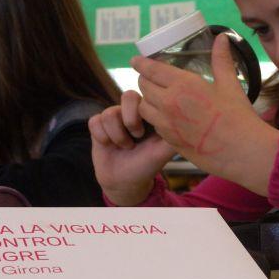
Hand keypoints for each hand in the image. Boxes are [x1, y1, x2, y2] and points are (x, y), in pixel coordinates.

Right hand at [88, 90, 176, 205]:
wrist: (126, 182)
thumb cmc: (146, 165)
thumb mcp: (163, 153)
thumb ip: (173, 137)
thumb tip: (183, 123)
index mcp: (149, 113)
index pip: (148, 96)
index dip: (146, 113)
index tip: (149, 133)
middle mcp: (131, 111)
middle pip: (128, 95)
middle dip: (130, 120)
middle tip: (137, 136)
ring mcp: (114, 117)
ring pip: (109, 113)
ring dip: (117, 135)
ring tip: (125, 146)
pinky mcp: (98, 125)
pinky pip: (95, 121)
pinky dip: (102, 136)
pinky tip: (109, 145)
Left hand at [131, 33, 278, 194]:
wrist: (240, 151)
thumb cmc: (237, 116)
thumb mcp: (230, 84)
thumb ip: (221, 59)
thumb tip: (222, 38)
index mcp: (182, 85)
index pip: (152, 69)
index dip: (141, 63)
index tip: (135, 60)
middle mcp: (169, 103)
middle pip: (143, 86)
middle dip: (144, 80)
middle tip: (150, 78)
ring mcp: (167, 123)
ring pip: (143, 107)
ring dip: (147, 100)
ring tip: (155, 97)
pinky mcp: (169, 140)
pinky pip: (153, 124)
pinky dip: (154, 118)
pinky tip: (165, 116)